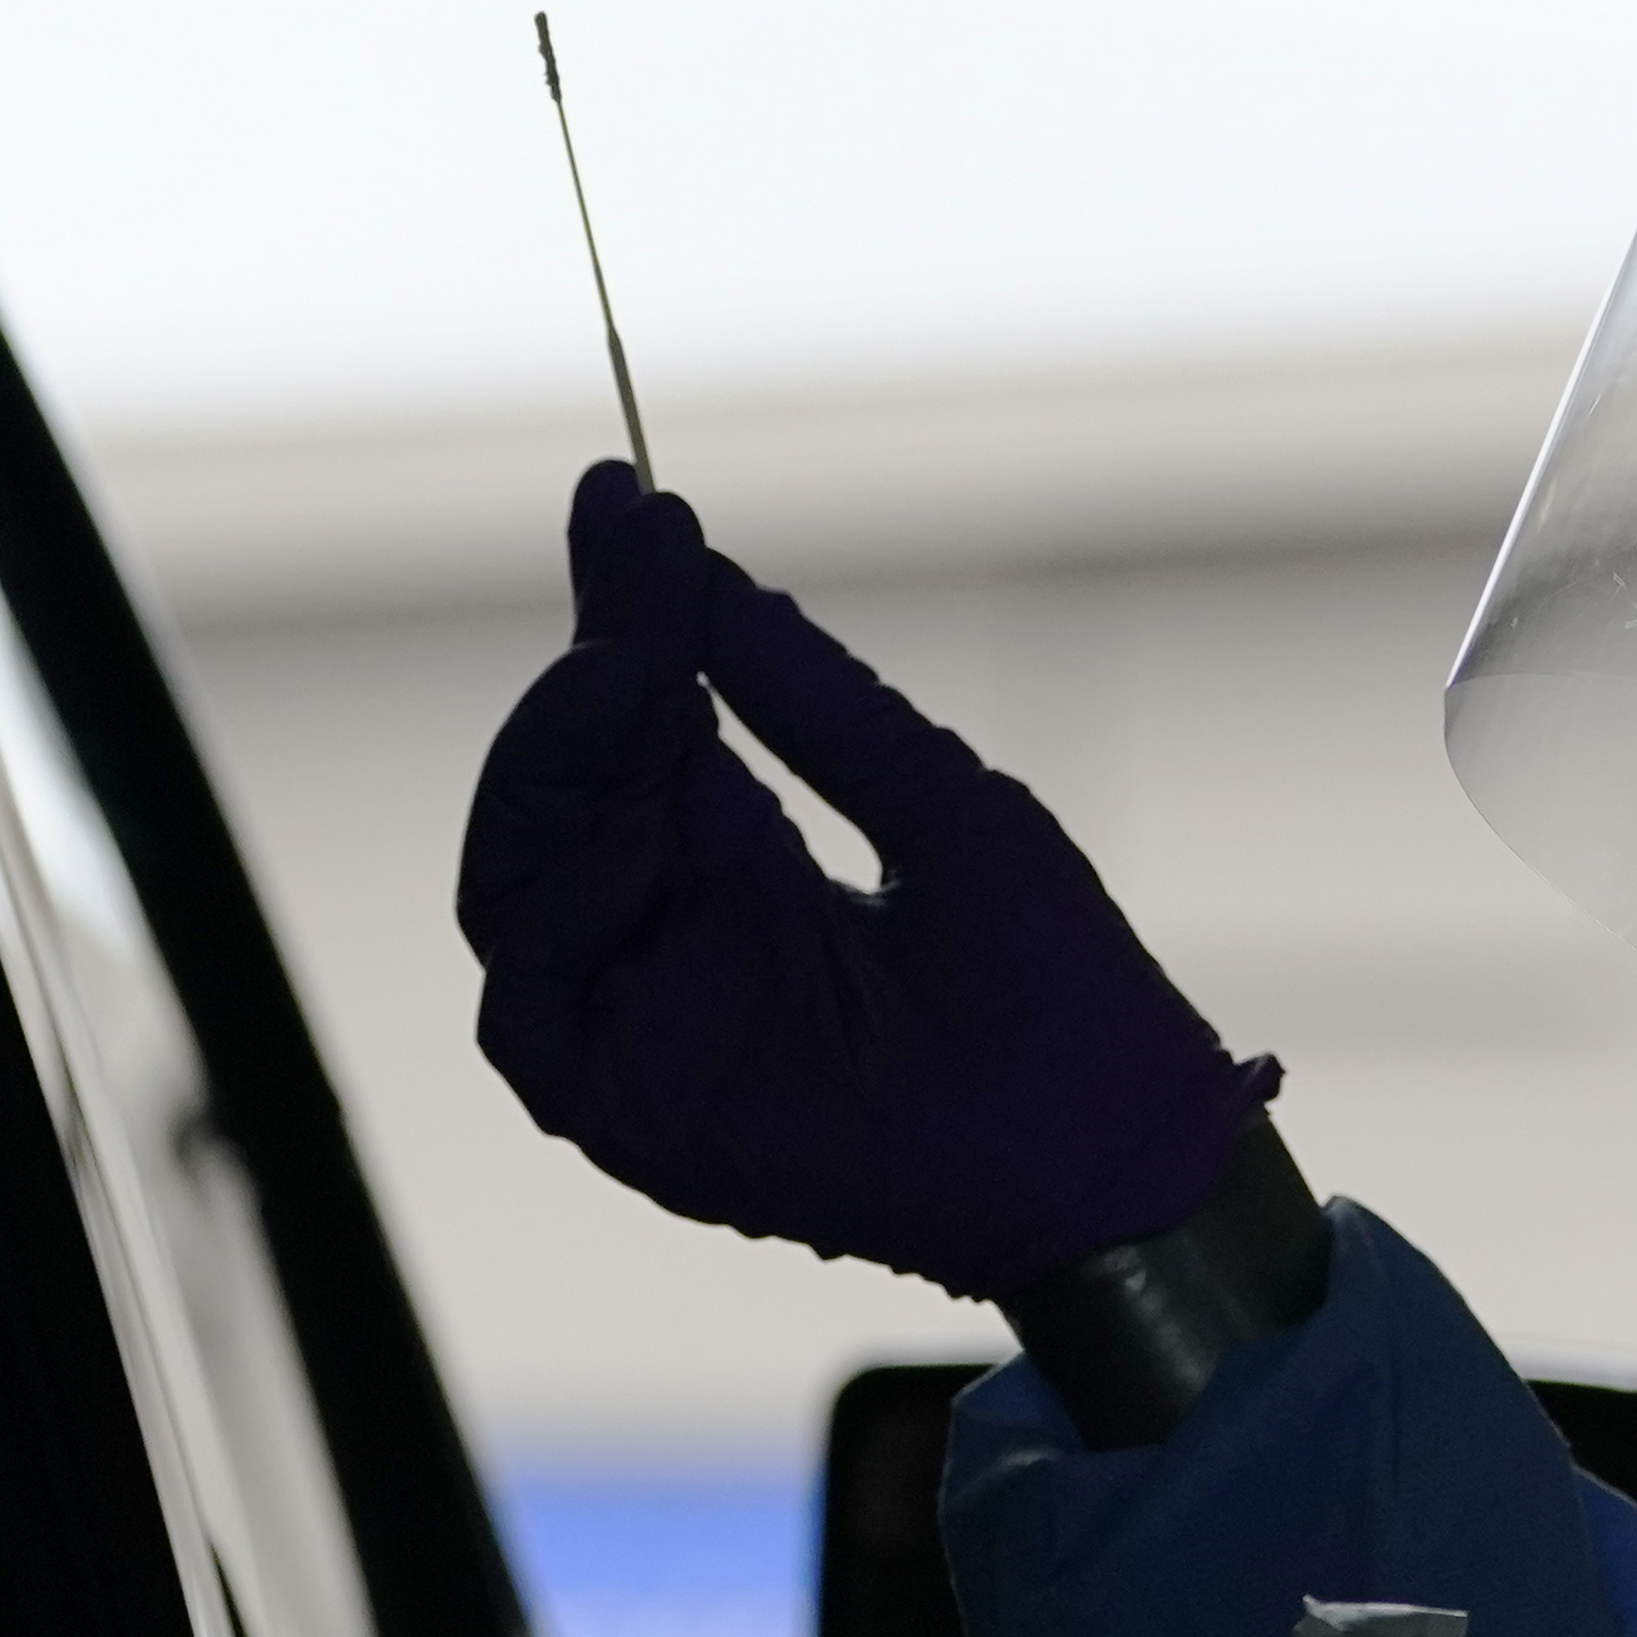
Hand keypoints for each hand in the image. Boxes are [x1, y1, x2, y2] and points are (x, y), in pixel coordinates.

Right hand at [455, 461, 1273, 1298]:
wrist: (1117, 1140)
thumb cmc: (1054, 981)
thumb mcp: (936, 800)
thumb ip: (813, 700)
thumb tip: (700, 564)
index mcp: (740, 857)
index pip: (637, 721)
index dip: (622, 612)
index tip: (621, 496)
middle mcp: (671, 928)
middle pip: (562, 790)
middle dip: (588, 674)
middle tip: (631, 585)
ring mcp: (648, 1018)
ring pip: (519, 886)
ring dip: (553, 774)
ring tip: (630, 681)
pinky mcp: (637, 1111)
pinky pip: (532, 1011)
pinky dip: (557, 914)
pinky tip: (626, 827)